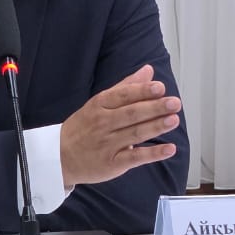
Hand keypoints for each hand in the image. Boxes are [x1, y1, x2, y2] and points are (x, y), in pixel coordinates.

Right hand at [59, 64, 179, 186]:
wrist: (60, 156)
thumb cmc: (85, 126)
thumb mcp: (100, 102)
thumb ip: (126, 86)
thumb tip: (148, 71)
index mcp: (100, 105)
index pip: (123, 95)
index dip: (142, 91)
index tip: (160, 87)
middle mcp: (103, 123)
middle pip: (132, 114)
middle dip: (154, 108)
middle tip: (174, 103)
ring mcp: (108, 144)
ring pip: (135, 133)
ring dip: (156, 126)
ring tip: (173, 120)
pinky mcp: (113, 163)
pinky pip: (135, 157)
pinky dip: (153, 154)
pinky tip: (169, 149)